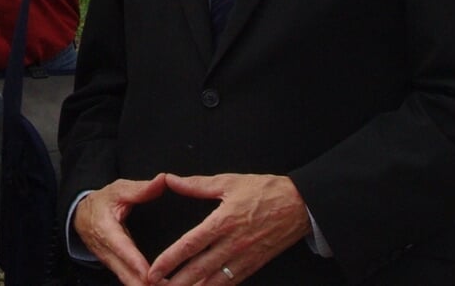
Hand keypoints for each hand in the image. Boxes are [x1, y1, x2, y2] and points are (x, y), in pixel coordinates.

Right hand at [72, 174, 166, 284]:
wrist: (80, 214)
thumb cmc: (102, 201)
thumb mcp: (118, 190)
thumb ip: (141, 188)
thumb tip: (163, 180)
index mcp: (105, 228)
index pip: (121, 248)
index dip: (135, 262)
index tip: (150, 274)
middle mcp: (105, 249)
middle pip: (124, 272)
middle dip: (142, 283)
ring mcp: (108, 260)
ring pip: (125, 279)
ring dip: (142, 285)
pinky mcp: (113, 266)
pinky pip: (126, 279)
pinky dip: (139, 285)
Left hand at [146, 173, 310, 285]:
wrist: (300, 205)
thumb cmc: (264, 191)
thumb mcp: (229, 182)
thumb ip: (197, 184)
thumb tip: (170, 180)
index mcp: (223, 222)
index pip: (191, 244)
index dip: (170, 259)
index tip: (154, 270)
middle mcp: (232, 244)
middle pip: (200, 269)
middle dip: (177, 282)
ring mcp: (244, 258)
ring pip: (215, 281)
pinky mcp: (254, 265)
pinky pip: (232, 283)